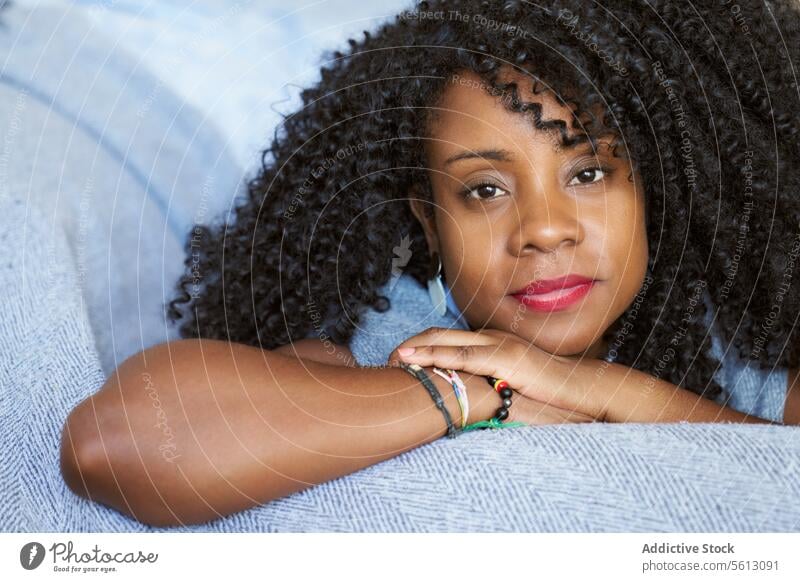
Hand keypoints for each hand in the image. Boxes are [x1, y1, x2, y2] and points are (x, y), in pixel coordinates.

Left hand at [387, 327, 608, 421]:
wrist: (580, 386)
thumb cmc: (547, 390)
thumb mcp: (511, 383)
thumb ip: (487, 383)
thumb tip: (463, 397)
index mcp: (490, 341)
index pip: (446, 338)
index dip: (419, 345)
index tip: (398, 359)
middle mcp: (490, 337)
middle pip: (439, 334)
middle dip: (410, 345)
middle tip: (387, 359)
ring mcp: (498, 345)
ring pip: (447, 342)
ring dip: (417, 350)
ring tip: (394, 359)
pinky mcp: (506, 358)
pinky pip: (465, 357)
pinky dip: (438, 358)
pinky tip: (420, 363)